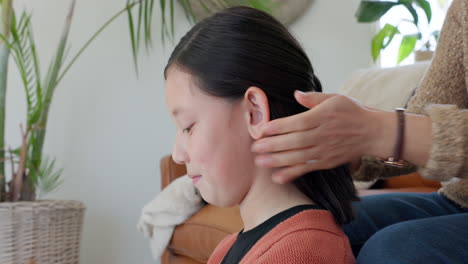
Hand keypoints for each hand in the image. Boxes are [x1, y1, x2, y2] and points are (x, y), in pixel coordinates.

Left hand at [251, 91, 378, 182]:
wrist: (373, 132)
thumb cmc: (352, 112)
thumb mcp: (335, 98)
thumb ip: (314, 98)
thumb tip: (296, 94)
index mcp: (322, 117)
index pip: (296, 123)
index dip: (278, 127)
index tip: (261, 130)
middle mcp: (322, 135)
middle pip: (294, 142)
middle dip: (272, 145)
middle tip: (254, 148)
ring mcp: (324, 151)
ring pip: (298, 157)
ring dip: (277, 161)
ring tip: (260, 162)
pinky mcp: (326, 162)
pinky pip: (307, 169)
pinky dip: (292, 174)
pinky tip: (277, 178)